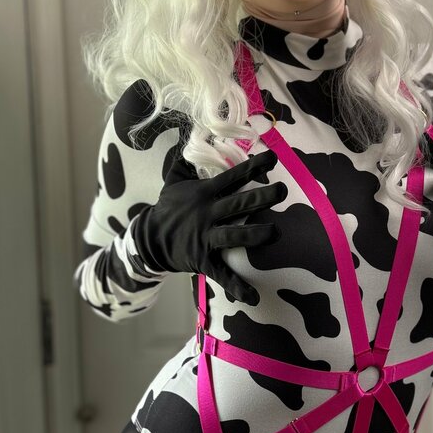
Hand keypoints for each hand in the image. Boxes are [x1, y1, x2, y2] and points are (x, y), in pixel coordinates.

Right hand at [129, 148, 286, 304]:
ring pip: (235, 236)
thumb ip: (187, 160)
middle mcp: (207, 214)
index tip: (273, 158)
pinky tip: (254, 297)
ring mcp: (206, 238)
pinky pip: (222, 274)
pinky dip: (237, 287)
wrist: (150, 240)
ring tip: (276, 232)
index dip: (254, 166)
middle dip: (262, 198)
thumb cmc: (168, 208)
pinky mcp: (203, 260)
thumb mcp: (174, 180)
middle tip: (282, 191)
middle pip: (239, 204)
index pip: (233, 176)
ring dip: (257, 234)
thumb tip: (198, 134)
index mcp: (205, 193)